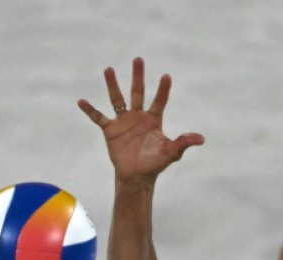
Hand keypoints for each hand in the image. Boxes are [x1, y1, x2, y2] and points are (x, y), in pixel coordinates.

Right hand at [78, 57, 204, 182]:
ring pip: (117, 99)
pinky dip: (90, 110)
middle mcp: (138, 116)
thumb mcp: (171, 153)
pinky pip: (98, 118)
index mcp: (154, 119)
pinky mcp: (110, 130)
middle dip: (138, 76)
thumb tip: (201, 139)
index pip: (159, 100)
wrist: (136, 176)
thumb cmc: (155, 164)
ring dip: (113, 85)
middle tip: (138, 59)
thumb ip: (183, 143)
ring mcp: (123, 122)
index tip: (166, 76)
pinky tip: (81, 101)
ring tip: (109, 69)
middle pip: (138, 92)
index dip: (163, 89)